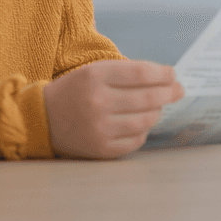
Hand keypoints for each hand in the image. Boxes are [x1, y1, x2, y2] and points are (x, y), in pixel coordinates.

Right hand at [43, 59, 183, 158]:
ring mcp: (100, 128)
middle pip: (147, 98)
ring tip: (158, 106)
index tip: (173, 74)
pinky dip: (143, 131)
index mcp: (95, 77)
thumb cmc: (75, 91)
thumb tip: (165, 78)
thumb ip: (126, 72)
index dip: (162, 74)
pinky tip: (142, 124)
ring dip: (157, 112)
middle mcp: (98, 103)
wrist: (42, 120)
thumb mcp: (94, 71)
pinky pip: (135, 140)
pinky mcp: (101, 149)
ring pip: (145, 120)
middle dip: (169, 92)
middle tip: (178, 90)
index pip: (140, 73)